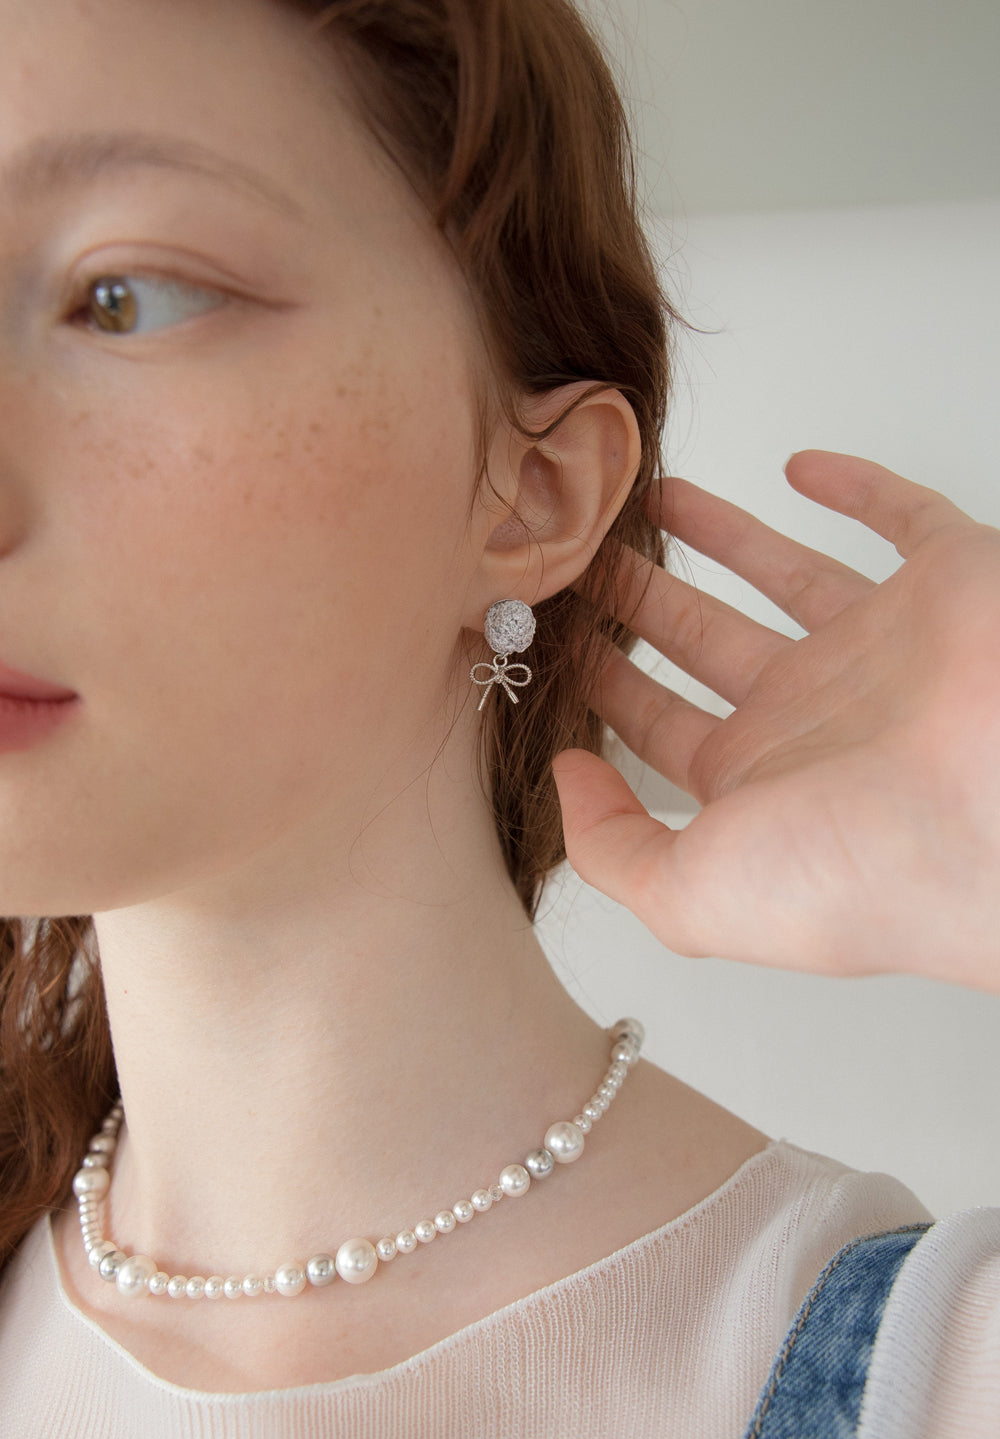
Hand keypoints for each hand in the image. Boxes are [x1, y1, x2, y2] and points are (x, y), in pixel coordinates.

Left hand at [552, 450, 999, 991]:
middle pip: (706, 642)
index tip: (558, 639)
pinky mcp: (946, 580)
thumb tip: (564, 780)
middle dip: (644, 602)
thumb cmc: (862, 870)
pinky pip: (900, 516)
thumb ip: (611, 847)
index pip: (662, 724)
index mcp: (759, 781)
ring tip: (655, 499)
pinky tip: (800, 467)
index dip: (607, 685)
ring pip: (786, 574)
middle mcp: (818, 715)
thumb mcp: (692, 892)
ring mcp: (882, 646)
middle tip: (585, 558)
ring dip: (721, 537)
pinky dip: (856, 487)